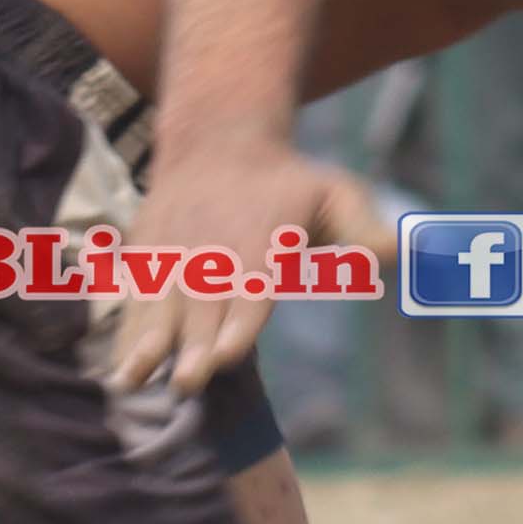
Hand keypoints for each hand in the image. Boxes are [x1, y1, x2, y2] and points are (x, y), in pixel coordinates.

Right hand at [94, 131, 389, 397]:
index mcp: (262, 242)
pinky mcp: (147, 258)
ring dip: (146, 344)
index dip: (238, 323)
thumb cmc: (290, 183)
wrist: (218, 140)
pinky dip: (124, 332)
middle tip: (187, 383)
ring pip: (158, 304)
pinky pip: (133, 299)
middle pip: (202, 306)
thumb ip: (366, 229)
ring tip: (131, 381)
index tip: (227, 355)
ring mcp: (175, 254)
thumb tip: (405, 254)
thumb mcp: (337, 193)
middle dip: (192, 346)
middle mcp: (214, 251)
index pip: (250, 289)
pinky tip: (117, 370)